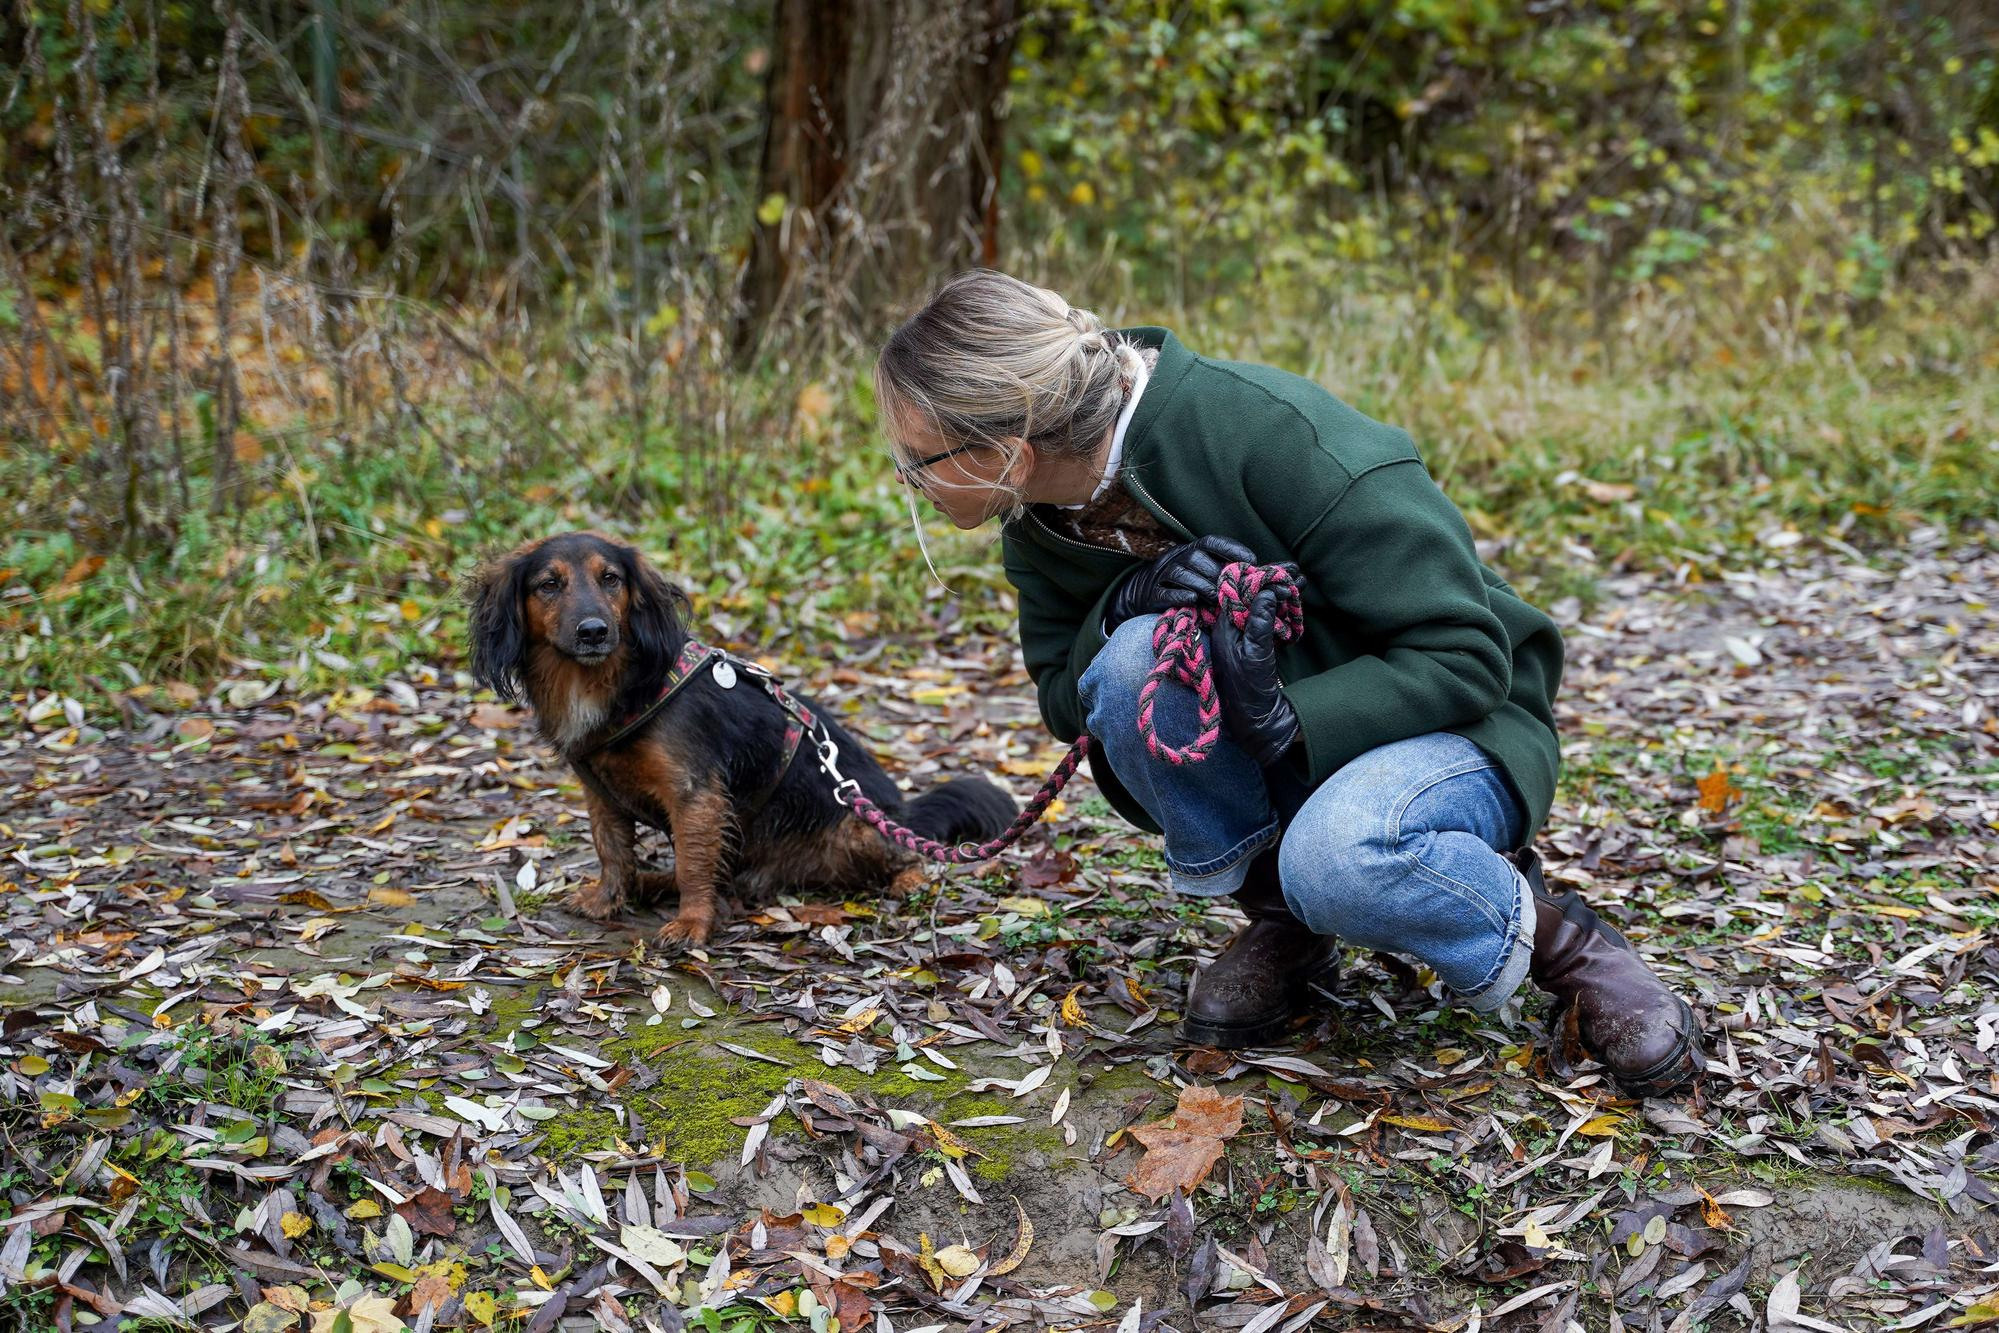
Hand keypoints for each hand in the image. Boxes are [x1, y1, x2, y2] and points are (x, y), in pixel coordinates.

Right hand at [1107, 535, 1256, 628]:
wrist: (1142, 593)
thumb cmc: (1183, 583)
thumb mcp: (1200, 571)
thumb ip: (1222, 570)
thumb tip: (1253, 574)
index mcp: (1190, 550)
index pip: (1211, 542)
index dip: (1231, 548)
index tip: (1251, 560)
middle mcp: (1176, 557)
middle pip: (1196, 558)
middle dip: (1217, 573)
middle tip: (1233, 589)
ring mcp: (1162, 575)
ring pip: (1182, 574)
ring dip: (1203, 586)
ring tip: (1217, 599)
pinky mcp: (1152, 594)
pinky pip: (1165, 592)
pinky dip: (1180, 595)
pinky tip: (1193, 600)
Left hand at [1212, 583, 1301, 767]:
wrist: (1255, 721)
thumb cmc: (1250, 689)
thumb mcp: (1257, 652)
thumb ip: (1260, 621)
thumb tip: (1266, 590)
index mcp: (1224, 628)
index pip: (1239, 592)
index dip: (1260, 578)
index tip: (1282, 570)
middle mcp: (1230, 630)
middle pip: (1250, 597)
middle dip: (1273, 584)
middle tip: (1297, 574)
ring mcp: (1241, 638)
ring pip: (1260, 608)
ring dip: (1279, 596)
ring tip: (1300, 583)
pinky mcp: (1253, 647)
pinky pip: (1265, 621)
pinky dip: (1280, 611)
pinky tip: (1293, 605)